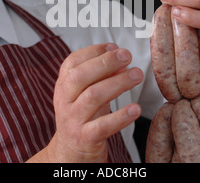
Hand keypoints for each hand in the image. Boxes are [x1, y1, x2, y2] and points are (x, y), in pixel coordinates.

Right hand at [42, 43, 142, 162]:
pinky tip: (135, 109)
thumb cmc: (82, 118)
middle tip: (126, 56)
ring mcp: (72, 120)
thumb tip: (122, 60)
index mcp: (63, 85)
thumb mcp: (88, 93)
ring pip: (93, 96)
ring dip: (117, 83)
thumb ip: (102, 76)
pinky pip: (102, 126)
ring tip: (136, 75)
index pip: (72, 62)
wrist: (70, 153)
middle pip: (81, 76)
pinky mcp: (84, 139)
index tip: (114, 46)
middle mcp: (64, 101)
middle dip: (105, 62)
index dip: (94, 51)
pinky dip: (120, 117)